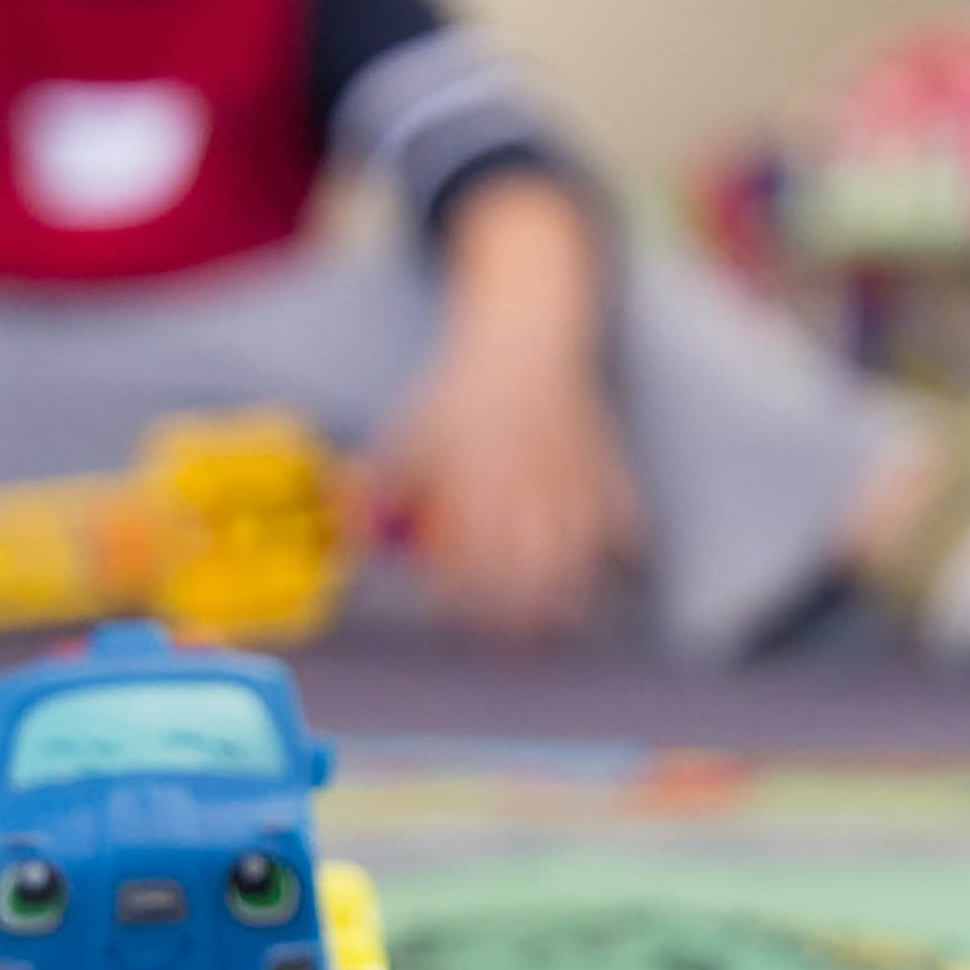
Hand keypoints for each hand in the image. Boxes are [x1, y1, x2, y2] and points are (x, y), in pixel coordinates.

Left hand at [370, 175, 632, 643]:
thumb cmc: (461, 395)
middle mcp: (530, 477)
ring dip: (561, 598)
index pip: (470, 555)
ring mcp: (577, 477)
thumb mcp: (410, 432)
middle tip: (497, 632)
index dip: (457, 593)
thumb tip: (345, 526)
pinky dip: (613, 557)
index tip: (444, 607)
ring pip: (580, 559)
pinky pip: (624, 530)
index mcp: (476, 469)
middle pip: (531, 572)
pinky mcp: (610, 471)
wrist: (527, 337)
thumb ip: (378, 482)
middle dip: (512, 614)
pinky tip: (594, 571)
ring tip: (541, 621)